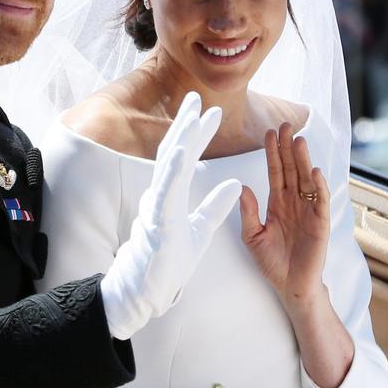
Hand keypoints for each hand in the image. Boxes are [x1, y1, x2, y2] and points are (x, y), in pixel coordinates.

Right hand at [101, 92, 241, 339]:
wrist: (150, 290)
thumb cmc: (169, 262)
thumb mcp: (201, 230)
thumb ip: (216, 206)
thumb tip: (237, 184)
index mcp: (171, 195)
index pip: (185, 158)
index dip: (196, 134)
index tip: (211, 112)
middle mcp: (161, 195)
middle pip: (173, 152)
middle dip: (185, 124)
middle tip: (195, 97)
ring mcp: (157, 206)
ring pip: (168, 166)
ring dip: (180, 139)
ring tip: (192, 115)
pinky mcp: (158, 221)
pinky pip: (166, 191)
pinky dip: (173, 169)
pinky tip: (181, 151)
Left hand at [239, 123, 330, 301]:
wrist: (290, 286)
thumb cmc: (272, 262)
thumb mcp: (252, 236)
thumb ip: (248, 213)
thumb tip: (242, 187)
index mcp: (277, 203)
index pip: (275, 171)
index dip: (272, 152)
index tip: (268, 132)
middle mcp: (293, 202)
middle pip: (291, 169)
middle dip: (288, 148)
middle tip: (285, 124)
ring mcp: (308, 211)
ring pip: (306, 180)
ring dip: (303, 160)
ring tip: (299, 140)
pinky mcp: (320, 223)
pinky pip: (320, 201)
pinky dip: (318, 186)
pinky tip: (314, 171)